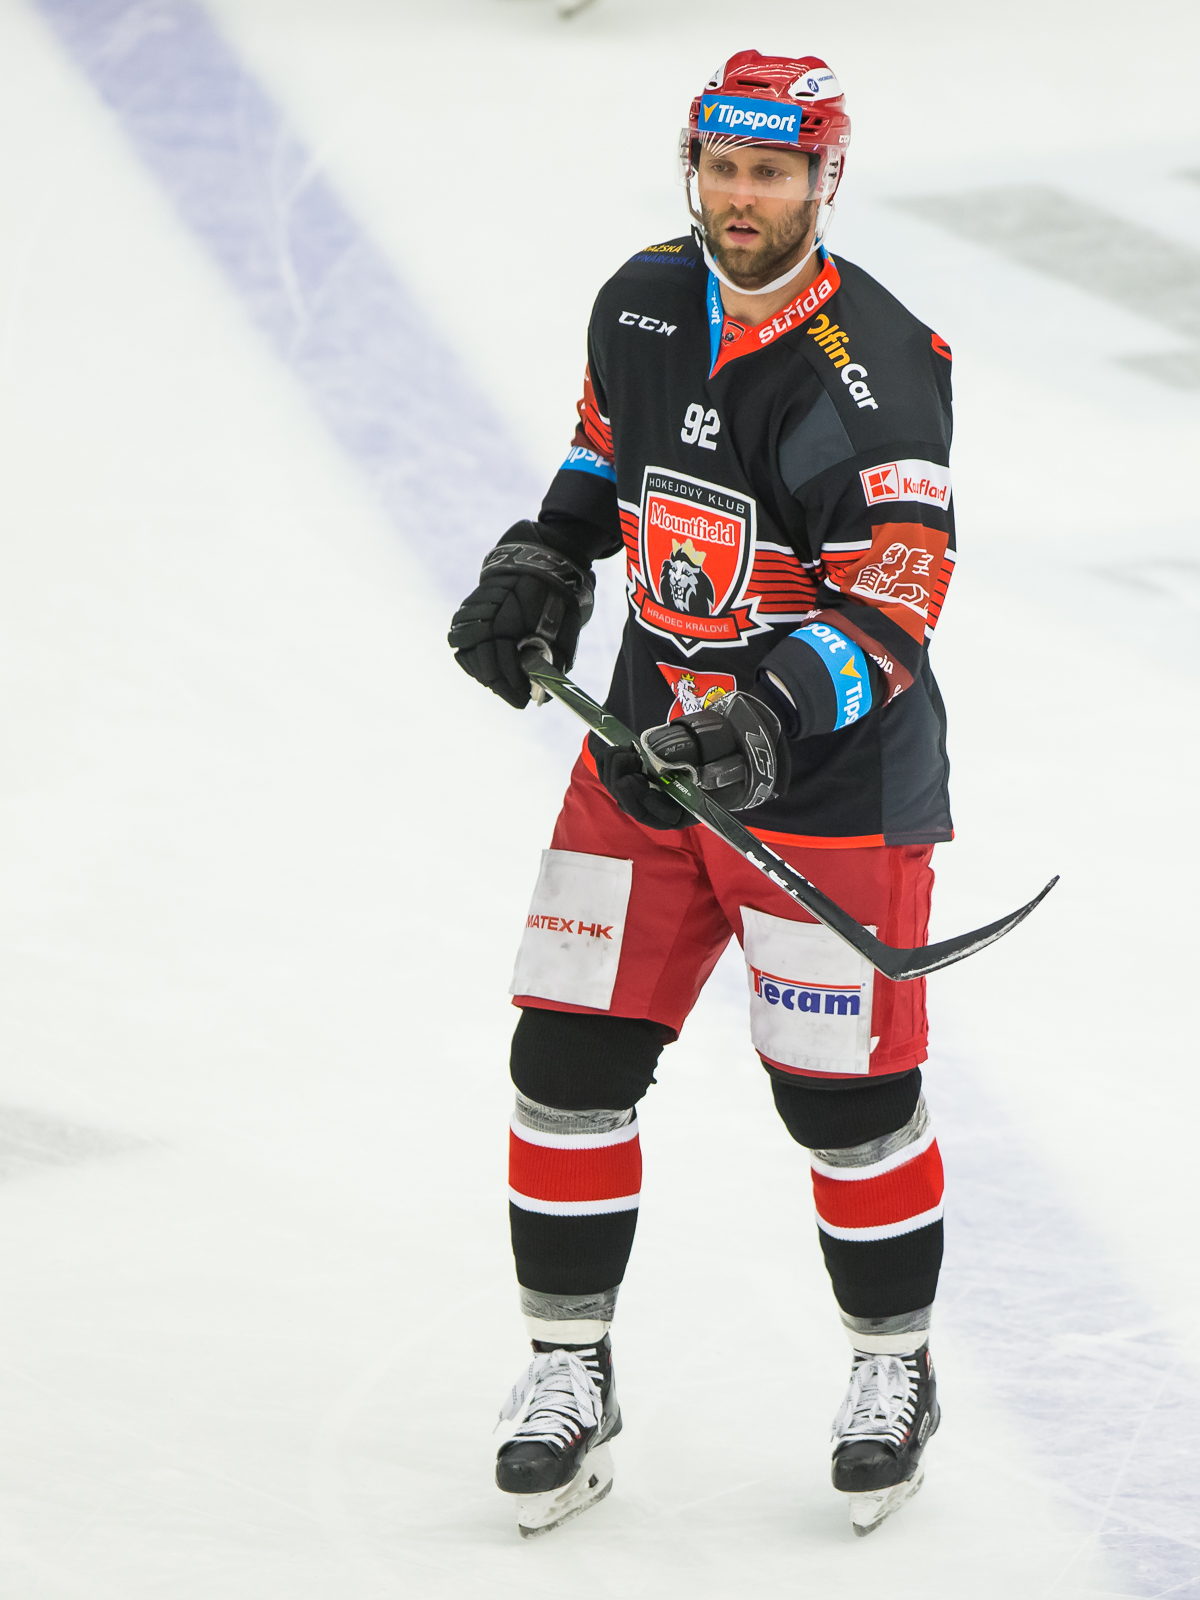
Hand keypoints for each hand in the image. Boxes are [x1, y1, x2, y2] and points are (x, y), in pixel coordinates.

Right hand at [448, 526, 594, 708]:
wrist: (536, 559)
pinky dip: (475, 661)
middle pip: (483, 667)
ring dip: (486, 675)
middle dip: (502, 686)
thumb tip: (544, 694)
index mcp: (508, 621)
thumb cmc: (554, 595)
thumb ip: (553, 659)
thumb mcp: (563, 626)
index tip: (525, 701)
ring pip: (468, 659)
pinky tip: (490, 669)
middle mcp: (484, 619)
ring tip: (505, 684)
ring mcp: (472, 616)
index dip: (512, 687)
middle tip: (518, 697)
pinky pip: (462, 646)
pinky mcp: (466, 614)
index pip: (501, 665)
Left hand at [594, 692, 787, 831]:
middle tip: (627, 762)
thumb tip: (711, 773)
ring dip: (614, 772)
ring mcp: (642, 794)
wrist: (712, 749)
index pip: (661, 818)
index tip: (644, 783)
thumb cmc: (721, 761)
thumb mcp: (724, 766)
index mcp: (681, 813)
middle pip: (634, 807)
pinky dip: (608, 763)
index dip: (649, 804)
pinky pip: (612, 777)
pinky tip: (614, 749)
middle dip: (625, 787)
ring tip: (623, 751)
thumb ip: (718, 771)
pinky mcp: (631, 778)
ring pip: (619, 793)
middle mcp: (660, 809)